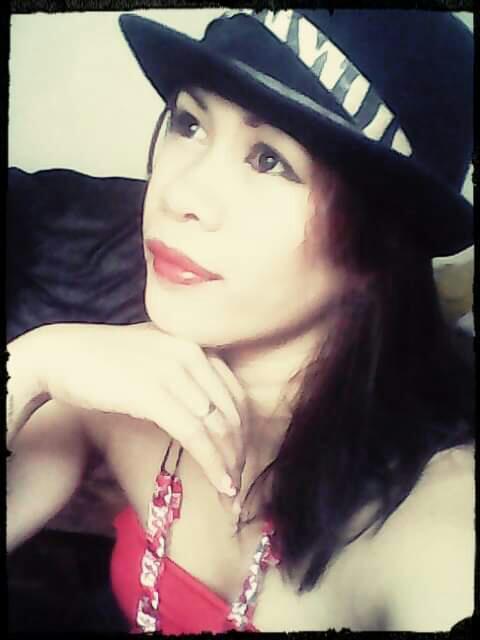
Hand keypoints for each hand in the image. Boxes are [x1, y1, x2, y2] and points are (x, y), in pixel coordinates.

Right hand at [8, 321, 248, 496]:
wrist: (59, 355)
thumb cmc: (103, 363)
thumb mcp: (154, 359)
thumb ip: (183, 374)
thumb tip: (205, 410)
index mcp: (195, 344)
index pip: (236, 394)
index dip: (245, 432)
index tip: (241, 460)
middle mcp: (192, 353)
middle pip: (233, 412)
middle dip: (241, 453)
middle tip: (240, 483)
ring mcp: (174, 371)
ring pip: (219, 426)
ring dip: (231, 465)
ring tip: (231, 494)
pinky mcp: (154, 393)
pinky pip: (196, 435)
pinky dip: (213, 464)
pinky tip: (220, 484)